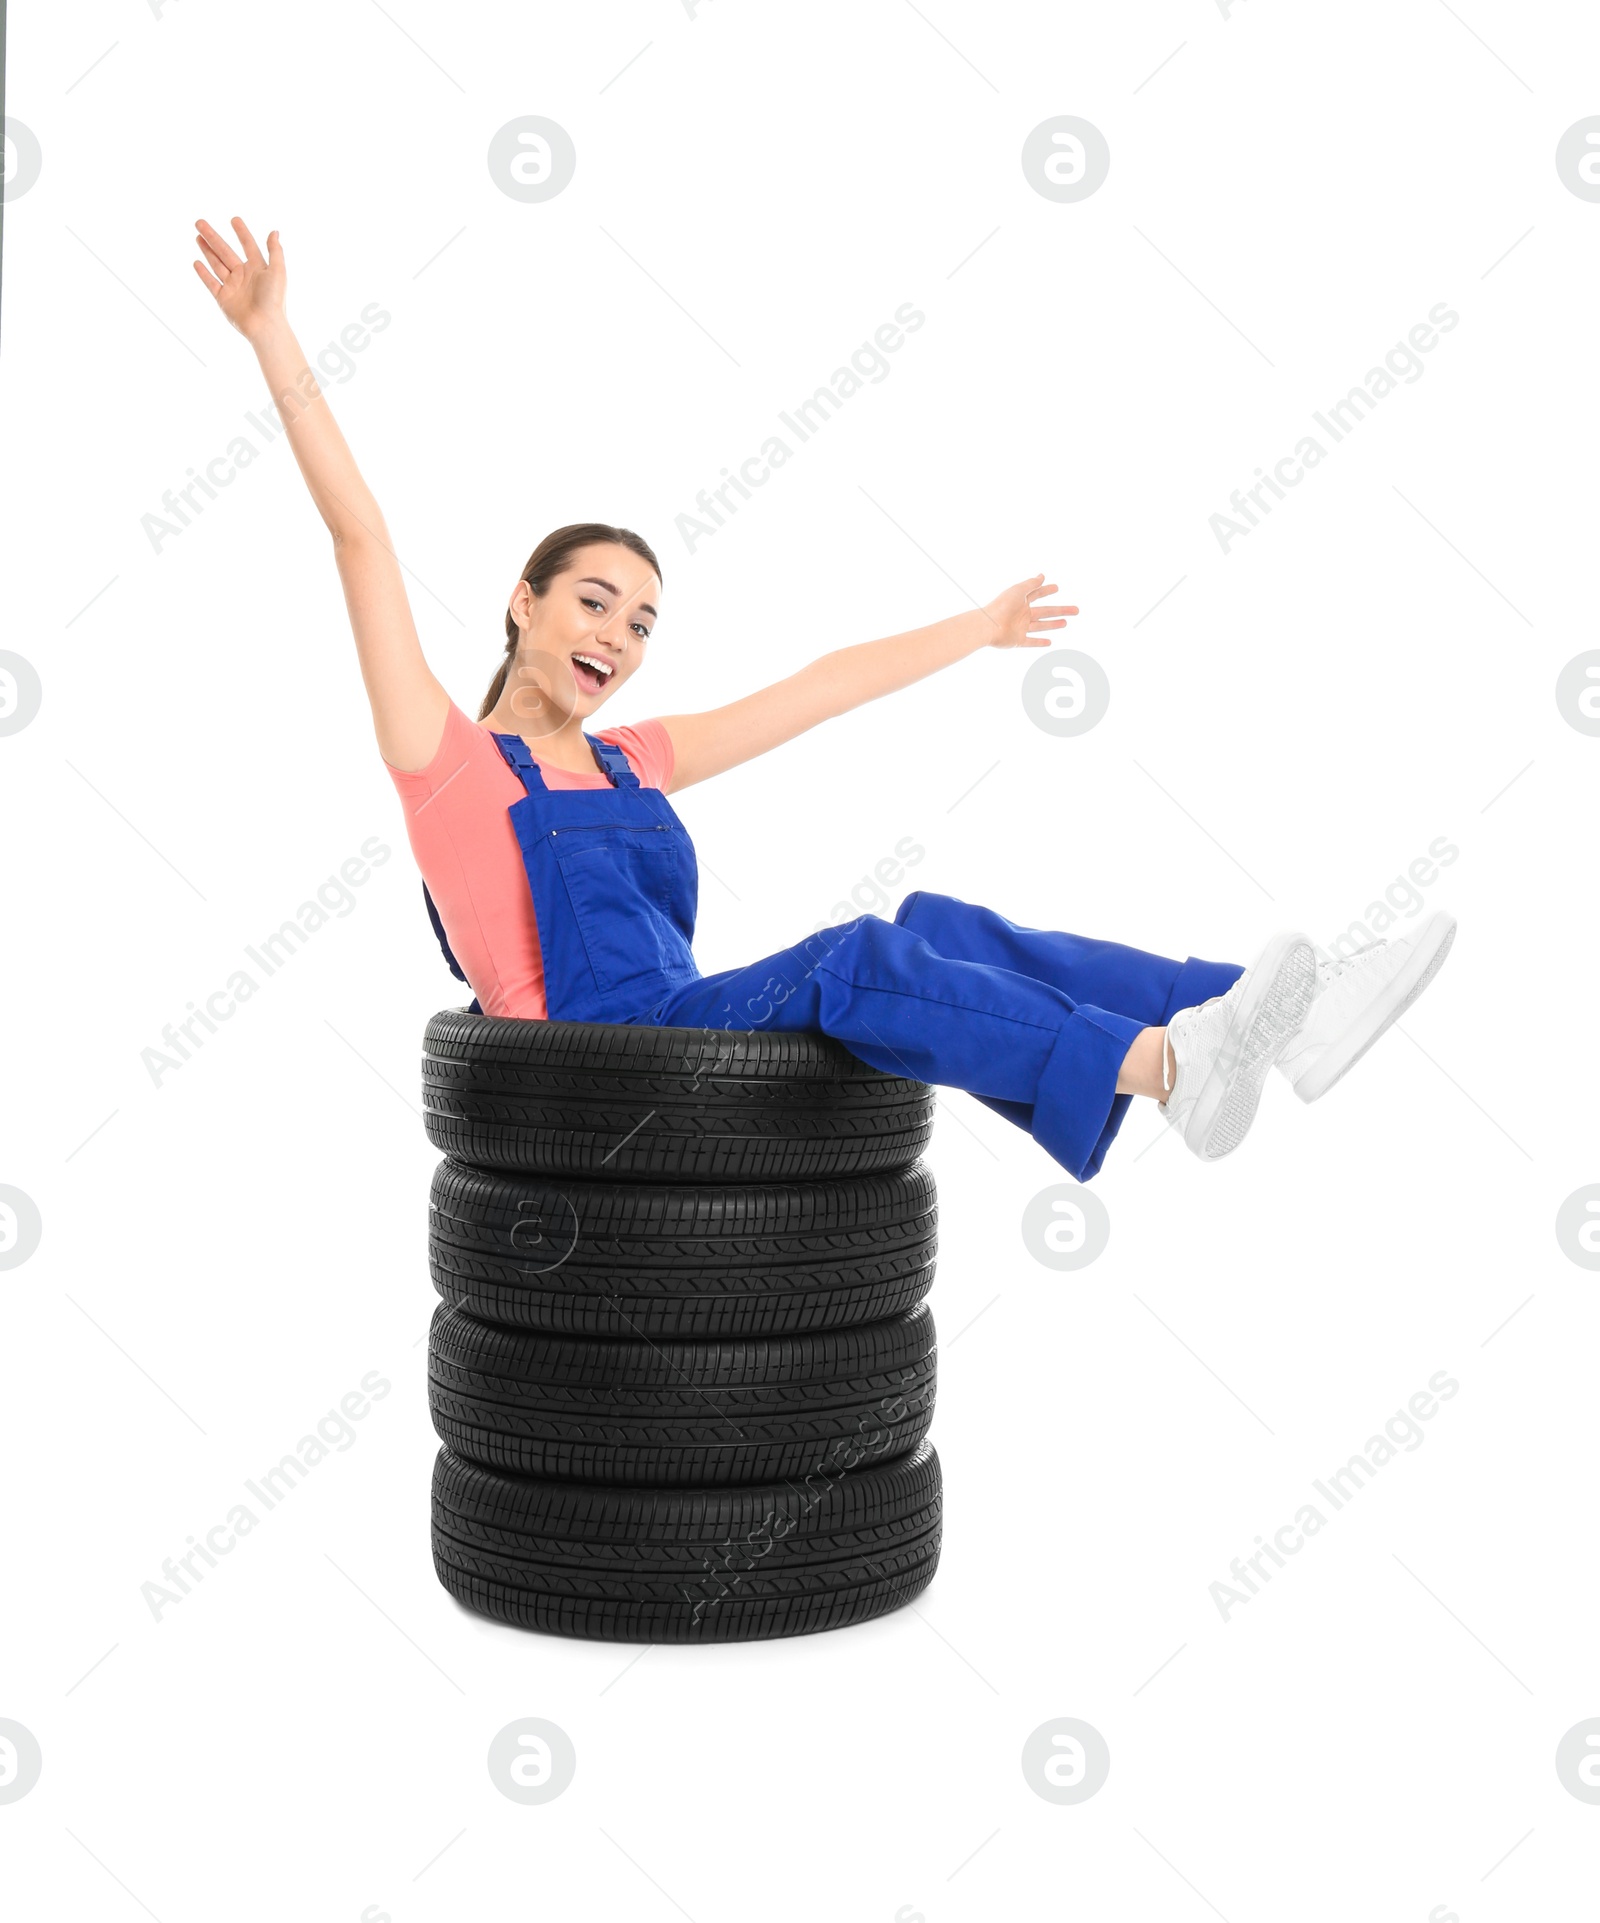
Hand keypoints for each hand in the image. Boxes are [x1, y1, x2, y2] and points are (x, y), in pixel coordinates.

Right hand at [192, 216, 285, 341]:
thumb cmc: (273, 299)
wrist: (264, 325)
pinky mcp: (223, 298)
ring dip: (206, 250)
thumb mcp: (277, 271)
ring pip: (216, 263)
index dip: (241, 233)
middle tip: (199, 222)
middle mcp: (244, 275)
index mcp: (258, 268)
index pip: (248, 245)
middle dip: (213, 237)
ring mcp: (232, 286)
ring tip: (197, 236)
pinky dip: (203, 273)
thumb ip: (275, 251)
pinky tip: (197, 262)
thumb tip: (274, 231)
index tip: (234, 219)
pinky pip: (211, 282)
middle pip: (225, 251)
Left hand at [979, 575, 1078, 648]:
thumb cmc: (1002, 605)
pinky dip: (1040, 642)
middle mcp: (1021, 614)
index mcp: (1020, 601)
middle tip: (1076, 610)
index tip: (1057, 587)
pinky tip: (1050, 642)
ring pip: (1041, 626)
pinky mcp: (1017, 640)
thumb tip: (1042, 575)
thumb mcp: (1018, 590)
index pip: (1037, 594)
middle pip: (1045, 611)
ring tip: (1066, 623)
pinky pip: (1031, 642)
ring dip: (1054, 624)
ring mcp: (1020, 627)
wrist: (988, 625)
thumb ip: (1031, 584)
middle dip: (1061, 610)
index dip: (1046, 590)